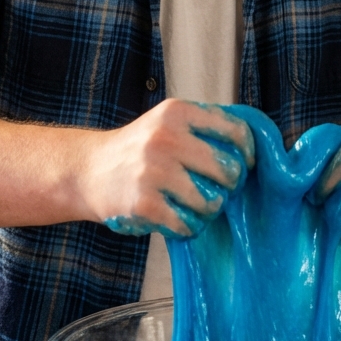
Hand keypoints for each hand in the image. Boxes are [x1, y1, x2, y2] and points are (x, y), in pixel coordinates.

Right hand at [82, 99, 253, 237]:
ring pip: (211, 203)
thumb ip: (204, 127)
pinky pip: (187, 224)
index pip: (236, 132)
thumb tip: (254, 144)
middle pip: (228, 171)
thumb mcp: (166, 122)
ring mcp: (153, 171)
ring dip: (207, 210)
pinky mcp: (144, 203)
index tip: (244, 165)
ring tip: (192, 205)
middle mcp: (165, 138)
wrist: (87, 171)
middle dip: (228, 186)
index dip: (248, 153)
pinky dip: (187, 227)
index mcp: (177, 112)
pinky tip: (175, 219)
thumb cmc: (138, 149)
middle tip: (216, 190)